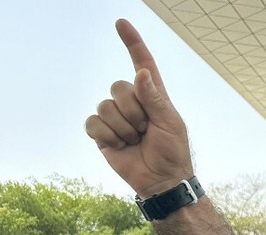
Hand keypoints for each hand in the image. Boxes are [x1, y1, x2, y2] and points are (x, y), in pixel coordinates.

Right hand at [85, 19, 193, 197]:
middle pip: (118, 87)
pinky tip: (121, 146)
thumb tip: (140, 73)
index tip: (121, 23)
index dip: (132, 44)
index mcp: (152, 96)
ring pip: (105, 106)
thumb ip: (155, 98)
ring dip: (123, 127)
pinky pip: (93, 123)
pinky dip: (108, 136)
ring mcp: (116, 118)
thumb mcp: (170, 123)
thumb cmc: (172, 152)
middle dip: (134, 111)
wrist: (161, 181)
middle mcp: (132, 103)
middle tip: (146, 131)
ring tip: (136, 140)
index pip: (141, 64)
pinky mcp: (102, 134)